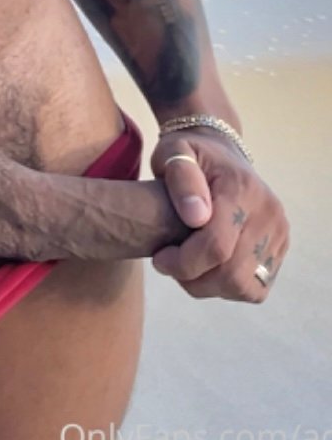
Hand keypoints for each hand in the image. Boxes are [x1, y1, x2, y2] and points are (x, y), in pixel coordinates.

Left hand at [150, 130, 289, 300]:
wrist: (221, 152)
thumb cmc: (191, 154)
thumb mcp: (175, 153)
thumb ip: (182, 179)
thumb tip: (196, 217)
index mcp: (241, 189)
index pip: (217, 246)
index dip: (183, 263)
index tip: (159, 259)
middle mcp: (268, 213)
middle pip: (232, 273)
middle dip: (193, 279)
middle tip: (170, 264)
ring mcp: (279, 232)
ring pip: (245, 286)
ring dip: (210, 286)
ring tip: (189, 265)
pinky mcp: (280, 247)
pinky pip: (256, 287)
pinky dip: (229, 287)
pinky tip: (210, 268)